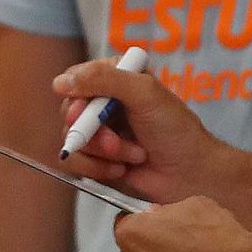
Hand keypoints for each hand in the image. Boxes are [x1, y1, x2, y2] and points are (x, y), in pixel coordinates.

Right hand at [53, 58, 231, 204]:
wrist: (191, 174)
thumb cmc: (175, 130)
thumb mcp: (144, 93)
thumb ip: (104, 80)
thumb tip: (60, 82)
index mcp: (115, 77)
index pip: (75, 78)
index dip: (76, 98)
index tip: (83, 113)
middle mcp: (103, 102)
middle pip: (69, 112)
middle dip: (93, 132)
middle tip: (117, 143)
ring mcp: (99, 132)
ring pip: (71, 140)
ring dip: (102, 152)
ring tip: (133, 156)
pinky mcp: (96, 160)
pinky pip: (73, 163)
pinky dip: (96, 168)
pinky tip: (121, 169)